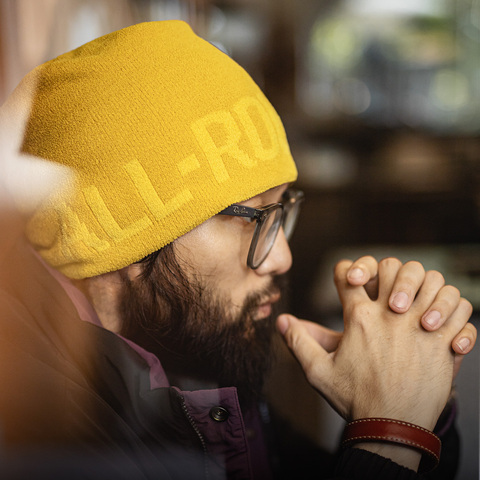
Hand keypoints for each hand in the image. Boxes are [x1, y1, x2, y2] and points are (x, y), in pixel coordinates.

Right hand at [277, 258, 471, 425]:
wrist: (392, 427)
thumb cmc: (355, 399)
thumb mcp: (317, 371)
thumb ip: (298, 341)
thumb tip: (280, 321)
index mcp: (359, 318)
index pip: (348, 274)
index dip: (346, 272)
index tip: (350, 281)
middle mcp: (391, 315)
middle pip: (391, 266)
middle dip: (386, 271)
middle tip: (386, 290)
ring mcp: (420, 326)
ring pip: (431, 280)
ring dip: (425, 287)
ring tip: (419, 303)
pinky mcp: (444, 341)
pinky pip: (461, 310)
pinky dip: (456, 311)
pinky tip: (444, 323)